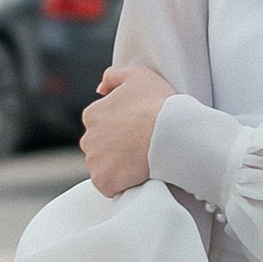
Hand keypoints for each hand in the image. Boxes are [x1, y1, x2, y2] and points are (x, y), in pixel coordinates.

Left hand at [80, 59, 172, 197]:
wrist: (174, 133)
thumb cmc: (159, 103)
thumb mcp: (137, 74)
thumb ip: (113, 76)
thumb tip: (100, 89)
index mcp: (92, 114)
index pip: (100, 125)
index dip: (121, 128)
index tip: (138, 130)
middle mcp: (88, 138)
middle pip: (99, 146)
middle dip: (116, 147)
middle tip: (141, 146)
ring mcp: (95, 162)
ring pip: (103, 166)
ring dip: (118, 166)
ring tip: (142, 160)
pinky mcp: (104, 182)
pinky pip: (108, 186)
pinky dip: (120, 184)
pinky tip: (137, 175)